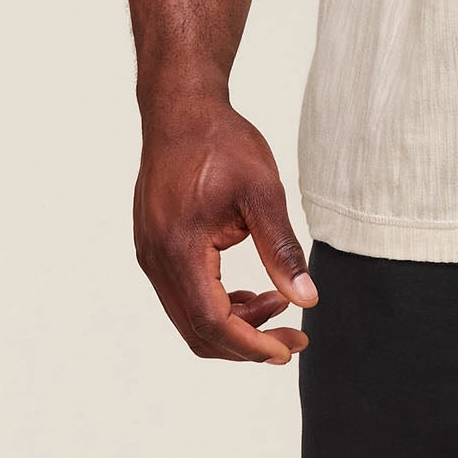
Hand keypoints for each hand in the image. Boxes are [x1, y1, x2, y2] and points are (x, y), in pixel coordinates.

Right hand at [133, 90, 317, 363]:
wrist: (180, 109)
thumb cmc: (221, 143)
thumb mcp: (263, 191)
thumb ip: (282, 248)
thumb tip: (307, 299)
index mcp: (179, 249)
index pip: (212, 322)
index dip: (251, 345)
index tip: (289, 348)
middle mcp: (156, 260)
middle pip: (197, 331)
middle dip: (247, 343)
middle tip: (294, 338)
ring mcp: (150, 256)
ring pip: (189, 316)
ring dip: (234, 324)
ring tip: (279, 304)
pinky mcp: (154, 247)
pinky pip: (183, 295)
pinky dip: (218, 304)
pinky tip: (251, 292)